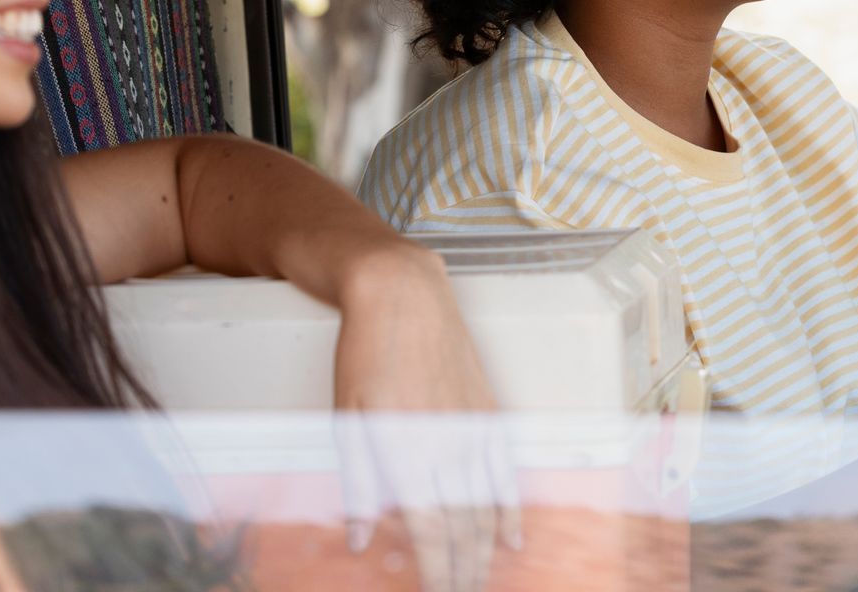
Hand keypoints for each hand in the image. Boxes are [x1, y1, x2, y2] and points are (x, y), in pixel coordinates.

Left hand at [332, 242, 520, 591]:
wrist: (402, 294)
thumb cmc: (365, 353)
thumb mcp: (346, 420)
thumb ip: (359, 485)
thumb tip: (360, 540)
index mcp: (408, 455)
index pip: (430, 535)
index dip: (438, 575)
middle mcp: (448, 448)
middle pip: (463, 530)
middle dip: (465, 573)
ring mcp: (473, 430)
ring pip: (486, 508)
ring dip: (486, 552)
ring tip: (483, 581)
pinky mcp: (487, 412)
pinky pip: (504, 472)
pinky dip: (509, 510)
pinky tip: (511, 538)